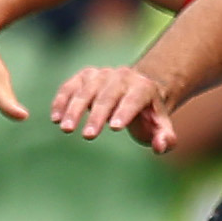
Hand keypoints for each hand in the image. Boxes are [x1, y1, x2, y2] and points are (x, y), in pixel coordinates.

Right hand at [49, 62, 180, 152]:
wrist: (139, 91)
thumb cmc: (150, 116)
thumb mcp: (162, 128)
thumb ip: (166, 138)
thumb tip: (160, 146)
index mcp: (144, 87)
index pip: (134, 99)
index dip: (125, 112)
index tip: (115, 128)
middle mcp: (123, 76)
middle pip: (108, 95)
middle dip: (97, 116)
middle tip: (87, 136)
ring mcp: (102, 74)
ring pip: (86, 90)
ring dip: (74, 109)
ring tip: (66, 129)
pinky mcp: (85, 76)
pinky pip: (71, 86)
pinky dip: (62, 100)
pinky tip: (55, 117)